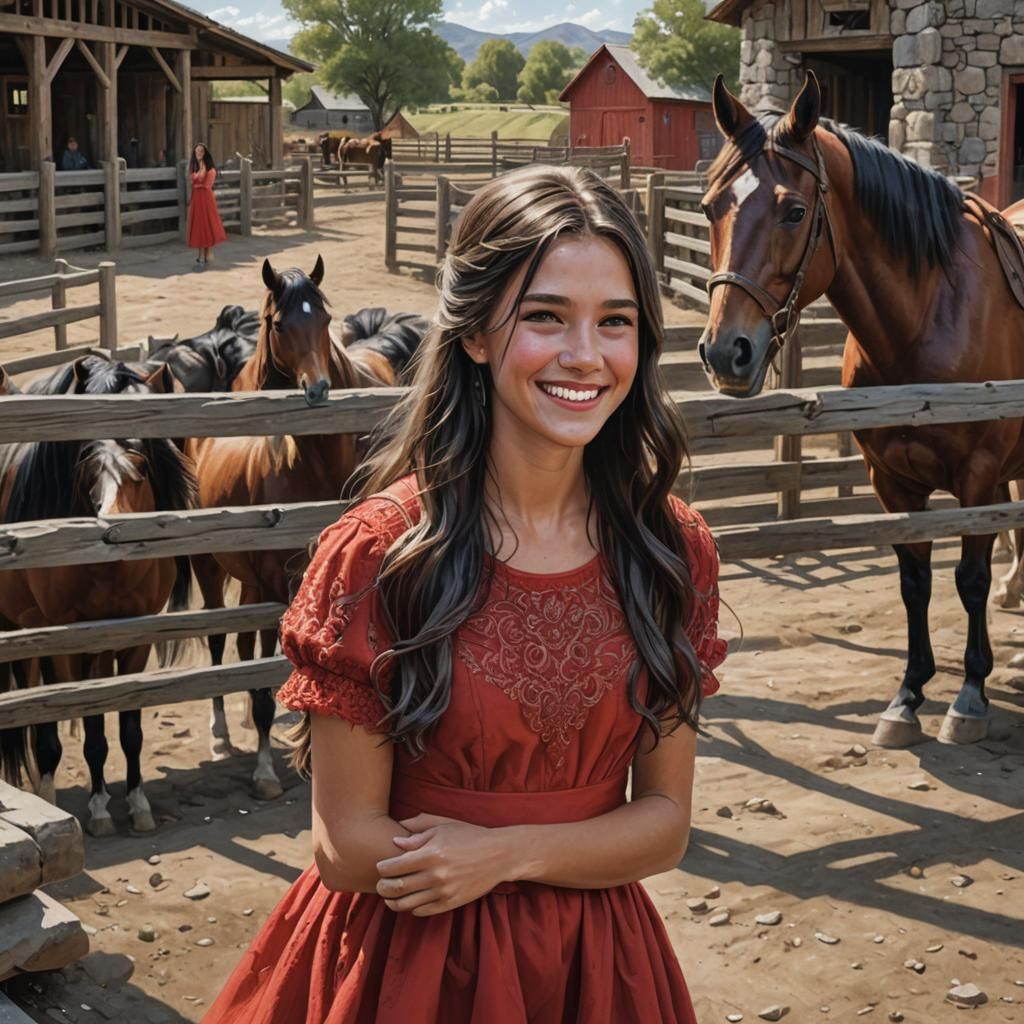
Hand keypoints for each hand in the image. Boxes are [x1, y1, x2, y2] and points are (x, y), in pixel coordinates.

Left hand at [375, 813, 514, 916]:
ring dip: (393, 902)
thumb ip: (417, 832)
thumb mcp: (444, 826)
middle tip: (379, 885)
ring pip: (406, 904)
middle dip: (382, 887)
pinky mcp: (450, 904)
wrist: (498, 855)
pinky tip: (410, 900)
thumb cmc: (469, 836)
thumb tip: (395, 841)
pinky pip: (422, 911)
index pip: (394, 867)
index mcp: (431, 854)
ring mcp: (443, 892)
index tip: (380, 867)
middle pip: (397, 888)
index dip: (382, 868)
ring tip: (389, 896)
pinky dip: (411, 908)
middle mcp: (435, 875)